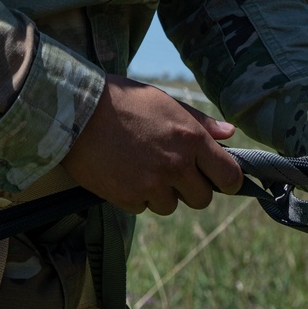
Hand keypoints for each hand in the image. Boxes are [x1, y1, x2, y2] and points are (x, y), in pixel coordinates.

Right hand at [63, 74, 243, 214]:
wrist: (77, 111)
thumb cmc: (123, 101)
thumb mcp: (165, 102)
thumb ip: (200, 122)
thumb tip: (230, 133)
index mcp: (191, 139)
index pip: (229, 176)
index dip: (227, 180)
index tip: (219, 179)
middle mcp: (176, 165)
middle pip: (202, 199)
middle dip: (190, 188)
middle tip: (171, 170)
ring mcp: (152, 185)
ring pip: (170, 205)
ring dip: (160, 192)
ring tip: (140, 166)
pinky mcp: (128, 198)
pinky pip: (142, 207)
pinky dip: (135, 195)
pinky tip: (123, 172)